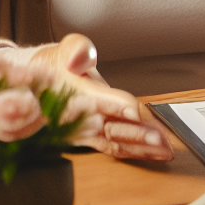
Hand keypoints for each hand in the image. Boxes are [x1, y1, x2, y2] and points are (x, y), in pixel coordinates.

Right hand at [26, 34, 172, 161]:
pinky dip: (136, 153)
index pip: (97, 100)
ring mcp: (86, 133)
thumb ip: (76, 49)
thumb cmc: (56, 67)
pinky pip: (114, 149)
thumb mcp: (63, 50)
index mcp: (75, 94)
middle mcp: (80, 119)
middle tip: (159, 139)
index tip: (134, 110)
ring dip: (141, 149)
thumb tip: (80, 57)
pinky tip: (156, 154)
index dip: (116, 105)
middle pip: (109, 128)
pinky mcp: (92, 141)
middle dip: (135, 135)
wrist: (38, 87)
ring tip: (165, 150)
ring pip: (114, 143)